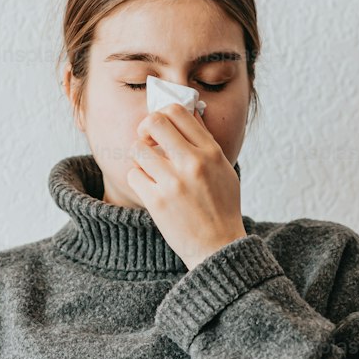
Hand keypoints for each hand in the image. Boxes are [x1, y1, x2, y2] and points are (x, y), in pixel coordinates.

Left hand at [127, 102, 247, 270]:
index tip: (160, 129)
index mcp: (211, 152)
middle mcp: (193, 163)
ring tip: (150, 170)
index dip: (162, 114)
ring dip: (140, 157)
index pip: (178, 111)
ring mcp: (174, 182)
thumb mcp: (224, 169)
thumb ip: (206, 142)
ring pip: (138, 149)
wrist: (218, 247)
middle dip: (145, 129)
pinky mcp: (157, 201)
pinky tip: (149, 188)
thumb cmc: (221, 207)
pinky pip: (133, 175)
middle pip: (154, 122)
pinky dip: (138, 179)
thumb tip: (188, 112)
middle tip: (147, 142)